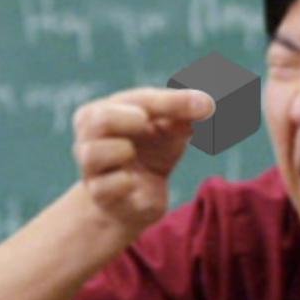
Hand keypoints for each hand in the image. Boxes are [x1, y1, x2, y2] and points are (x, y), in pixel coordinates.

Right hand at [70, 87, 214, 233]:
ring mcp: (91, 168)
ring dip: (122, 151)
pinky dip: (125, 183)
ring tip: (132, 155)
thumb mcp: (170, 130)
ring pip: (94, 153)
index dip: (172, 102)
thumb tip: (209, 103)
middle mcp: (90, 137)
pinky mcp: (100, 196)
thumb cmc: (152, 154)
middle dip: (127, 120)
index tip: (207, 106)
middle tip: (145, 123)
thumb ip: (184, 114)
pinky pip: (107, 186)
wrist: (139, 199)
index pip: (138, 100)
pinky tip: (133, 183)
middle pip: (97, 120)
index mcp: (106, 111)